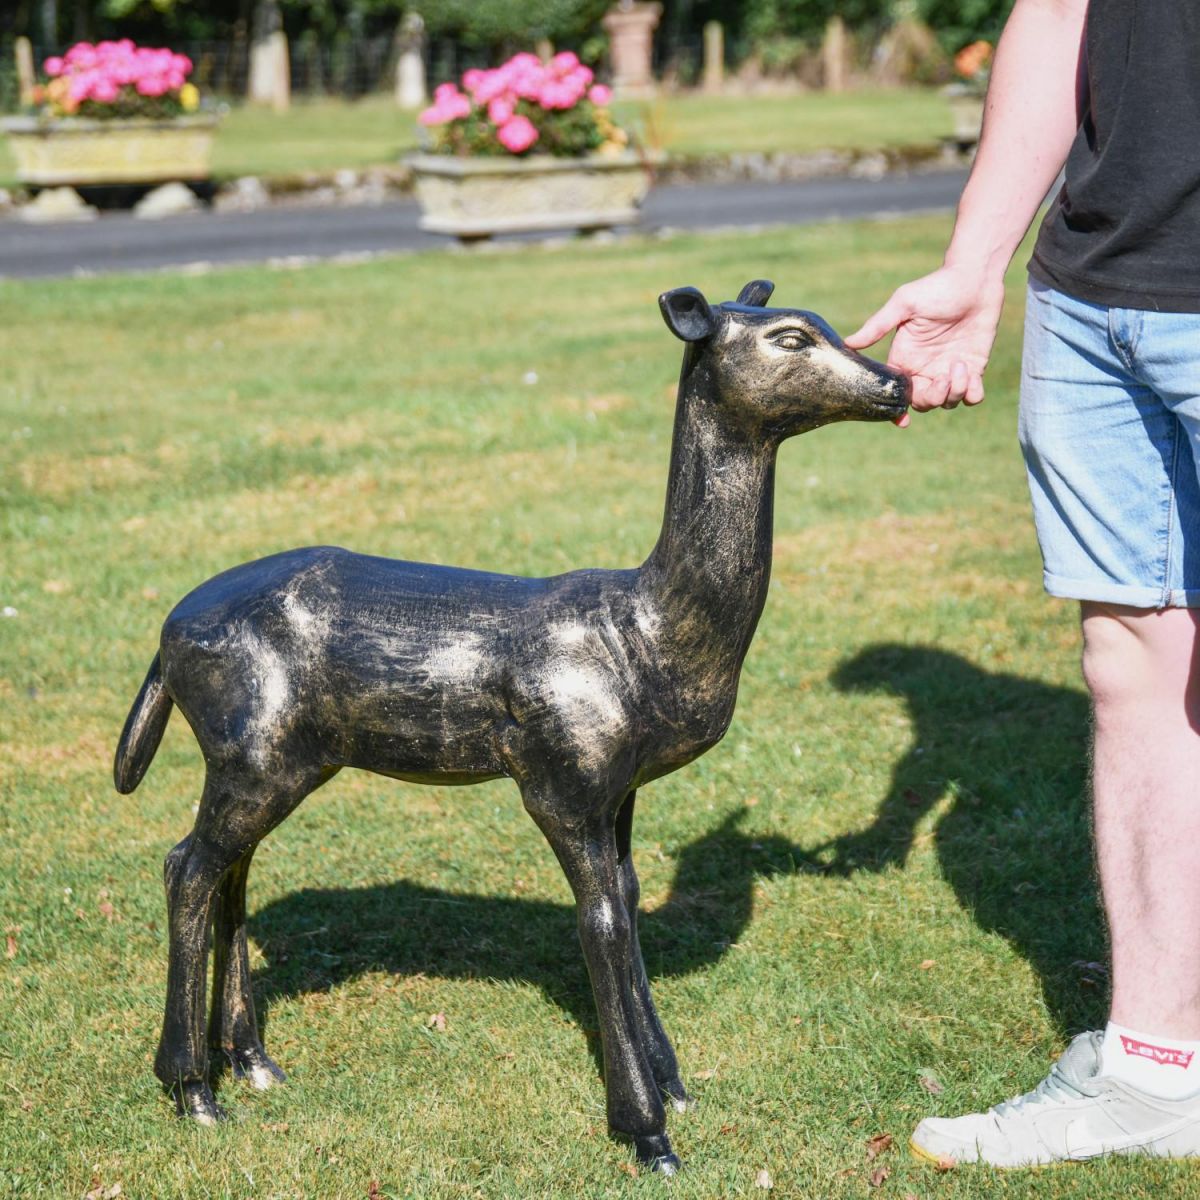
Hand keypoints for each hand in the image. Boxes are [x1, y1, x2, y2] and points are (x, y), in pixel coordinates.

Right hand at [844, 266, 1004, 426]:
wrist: (975, 278)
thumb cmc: (937, 287)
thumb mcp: (904, 303)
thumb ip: (878, 326)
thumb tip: (848, 343)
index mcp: (905, 358)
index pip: (896, 393)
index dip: (896, 411)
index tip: (902, 420)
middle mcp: (925, 368)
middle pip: (922, 404)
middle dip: (932, 398)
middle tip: (942, 377)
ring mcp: (949, 370)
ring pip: (947, 402)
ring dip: (954, 392)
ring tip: (960, 365)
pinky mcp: (973, 368)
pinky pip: (972, 397)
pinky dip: (972, 393)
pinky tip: (971, 372)